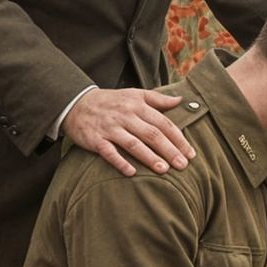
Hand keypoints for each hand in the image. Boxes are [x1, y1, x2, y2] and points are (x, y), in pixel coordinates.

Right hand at [60, 88, 195, 175]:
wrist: (76, 103)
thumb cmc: (111, 101)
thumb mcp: (134, 94)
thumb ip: (157, 99)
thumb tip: (180, 100)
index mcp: (138, 105)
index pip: (163, 123)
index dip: (178, 138)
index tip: (190, 153)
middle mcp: (125, 116)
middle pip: (151, 134)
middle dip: (169, 150)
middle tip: (183, 165)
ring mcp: (110, 128)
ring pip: (133, 143)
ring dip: (149, 157)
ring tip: (164, 170)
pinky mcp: (95, 139)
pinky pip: (109, 152)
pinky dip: (120, 162)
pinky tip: (132, 173)